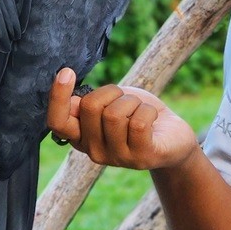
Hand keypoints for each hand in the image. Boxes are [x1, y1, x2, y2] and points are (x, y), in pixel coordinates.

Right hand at [46, 68, 198, 170]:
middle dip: (112, 92)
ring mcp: (117, 158)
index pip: (57, 122)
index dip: (58, 97)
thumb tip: (72, 101)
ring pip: (115, 114)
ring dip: (132, 102)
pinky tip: (152, 119)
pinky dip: (148, 111)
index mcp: (81, 137)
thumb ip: (88, 105)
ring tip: (140, 111)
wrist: (173, 135)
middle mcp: (94, 152)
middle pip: (90, 106)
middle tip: (125, 101)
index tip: (67, 72)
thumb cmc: (137, 114)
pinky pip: (138, 122)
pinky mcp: (141, 158)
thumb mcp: (110, 104)